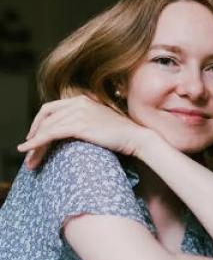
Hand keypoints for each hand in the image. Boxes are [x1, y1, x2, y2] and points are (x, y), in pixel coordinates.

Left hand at [17, 95, 151, 168]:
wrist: (136, 137)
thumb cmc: (122, 133)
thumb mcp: (99, 121)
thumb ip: (84, 120)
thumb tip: (69, 132)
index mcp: (82, 99)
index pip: (50, 108)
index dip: (38, 122)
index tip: (34, 137)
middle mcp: (78, 102)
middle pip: (46, 118)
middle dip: (34, 136)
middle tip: (28, 151)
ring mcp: (79, 113)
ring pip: (47, 127)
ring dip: (34, 145)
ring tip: (31, 160)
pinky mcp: (80, 125)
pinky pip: (51, 133)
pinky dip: (37, 142)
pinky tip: (29, 149)